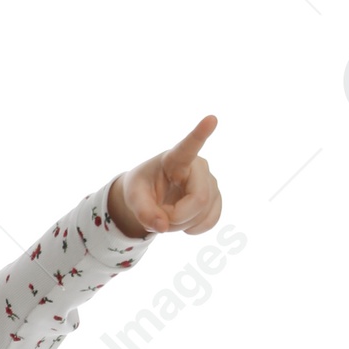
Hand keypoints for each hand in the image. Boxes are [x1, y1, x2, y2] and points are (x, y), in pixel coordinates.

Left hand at [108, 115, 221, 237]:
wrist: (152, 196)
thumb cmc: (141, 189)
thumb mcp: (133, 198)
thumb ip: (143, 212)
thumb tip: (163, 227)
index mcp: (175, 159)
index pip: (189, 146)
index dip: (200, 134)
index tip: (211, 119)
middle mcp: (199, 166)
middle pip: (199, 200)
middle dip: (176, 218)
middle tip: (160, 216)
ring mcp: (211, 182)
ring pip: (203, 214)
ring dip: (180, 225)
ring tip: (168, 214)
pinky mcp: (216, 198)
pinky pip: (211, 221)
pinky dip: (194, 229)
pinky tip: (184, 222)